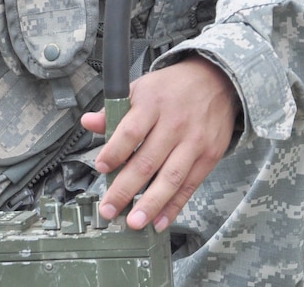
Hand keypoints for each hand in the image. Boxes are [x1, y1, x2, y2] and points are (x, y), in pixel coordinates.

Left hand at [82, 56, 237, 231]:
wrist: (215, 80)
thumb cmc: (171, 88)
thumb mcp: (141, 88)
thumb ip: (114, 109)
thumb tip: (88, 122)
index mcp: (153, 103)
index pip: (130, 131)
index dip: (114, 152)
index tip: (101, 167)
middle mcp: (174, 123)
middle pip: (147, 161)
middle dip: (125, 189)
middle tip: (108, 208)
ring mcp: (194, 141)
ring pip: (170, 178)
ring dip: (150, 204)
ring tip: (133, 222)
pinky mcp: (209, 155)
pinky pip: (190, 185)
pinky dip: (174, 206)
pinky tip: (160, 221)